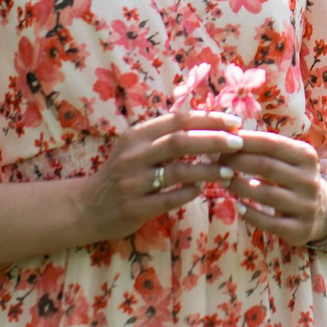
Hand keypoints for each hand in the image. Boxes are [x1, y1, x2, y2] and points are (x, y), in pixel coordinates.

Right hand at [72, 108, 247, 244]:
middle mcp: (134, 155)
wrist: (87, 207)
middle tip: (239, 142)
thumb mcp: (136, 147)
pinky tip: (203, 189)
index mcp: (137, 134)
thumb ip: (164, 135)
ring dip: (208, 169)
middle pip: (180, 141)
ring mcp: (133, 182)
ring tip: (230, 170)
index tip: (234, 122)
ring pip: (178, 171)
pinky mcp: (135, 207)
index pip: (178, 120)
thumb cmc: (121, 173)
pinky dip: (190, 192)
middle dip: (213, 140)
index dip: (208, 119)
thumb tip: (209, 121)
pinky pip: (171, 198)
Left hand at [224, 127, 326, 247]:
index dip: (247, 141)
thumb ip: (265, 148)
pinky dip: (250, 213)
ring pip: (267, 194)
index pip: (272, 143)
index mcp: (306, 156)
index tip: (225, 140)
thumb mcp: (289, 159)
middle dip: (238, 162)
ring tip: (223, 181)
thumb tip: (229, 134)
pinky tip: (237, 206)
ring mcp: (306, 205)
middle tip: (218, 161)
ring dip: (240, 187)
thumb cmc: (294, 178)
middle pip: (267, 167)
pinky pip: (269, 222)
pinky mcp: (300, 229)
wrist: (322, 212)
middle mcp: (309, 179)